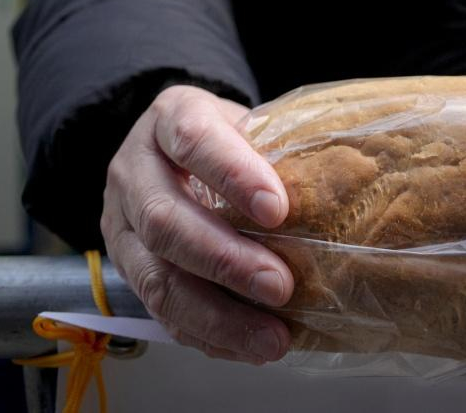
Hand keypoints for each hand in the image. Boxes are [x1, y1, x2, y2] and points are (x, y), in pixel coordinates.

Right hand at [100, 85, 292, 363]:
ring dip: (216, 315)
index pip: (192, 139)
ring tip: (271, 338)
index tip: (278, 210)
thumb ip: (278, 147)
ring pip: (155, 279)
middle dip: (225, 260)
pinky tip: (247, 347)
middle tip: (280, 286)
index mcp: (168, 118)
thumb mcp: (250, 123)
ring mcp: (121, 225)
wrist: (174, 150)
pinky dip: (207, 336)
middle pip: (164, 220)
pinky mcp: (126, 272)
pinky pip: (160, 314)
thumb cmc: (229, 138)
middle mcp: (133, 170)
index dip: (232, 174)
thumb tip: (343, 191)